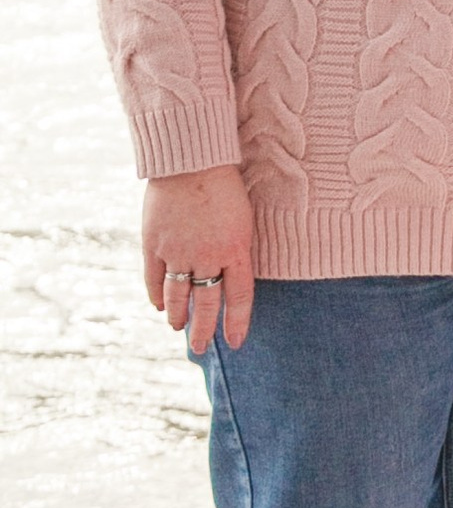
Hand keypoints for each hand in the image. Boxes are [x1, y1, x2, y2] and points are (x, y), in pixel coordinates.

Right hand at [139, 165, 254, 353]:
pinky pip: (154, 279)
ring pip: (178, 296)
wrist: (191, 158)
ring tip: (179, 329)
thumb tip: (231, 272)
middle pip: (206, 304)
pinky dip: (156, 296)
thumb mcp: (243, 217)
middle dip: (204, 330)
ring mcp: (178, 252)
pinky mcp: (154, 244)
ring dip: (179, 316)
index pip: (239, 297)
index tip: (236, 342)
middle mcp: (207, 256)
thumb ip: (237, 247)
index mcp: (237, 249)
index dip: (237, 322)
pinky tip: (159, 306)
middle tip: (202, 348)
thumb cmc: (225, 183)